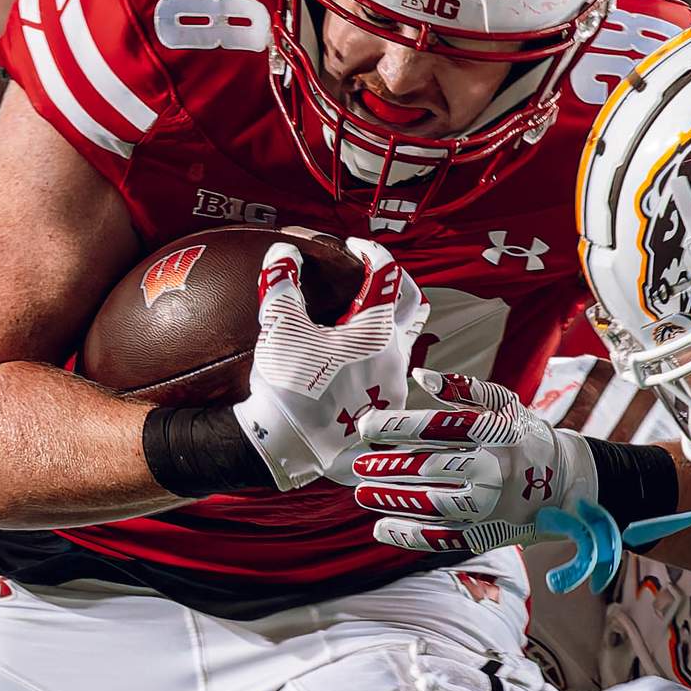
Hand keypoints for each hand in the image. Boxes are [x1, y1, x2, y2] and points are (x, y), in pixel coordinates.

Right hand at [232, 239, 427, 490]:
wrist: (287, 444)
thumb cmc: (286, 386)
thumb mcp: (279, 327)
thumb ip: (282, 282)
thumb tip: (284, 252)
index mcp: (376, 331)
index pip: (387, 274)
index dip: (369, 250)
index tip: (351, 246)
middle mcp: (396, 355)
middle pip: (411, 302)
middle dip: (393, 279)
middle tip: (368, 271)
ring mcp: (395, 382)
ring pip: (406, 335)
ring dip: (388, 315)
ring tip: (359, 308)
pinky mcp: (386, 403)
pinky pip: (393, 363)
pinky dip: (379, 345)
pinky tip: (352, 347)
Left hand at [351, 370, 598, 554]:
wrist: (568, 482)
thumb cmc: (526, 436)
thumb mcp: (505, 404)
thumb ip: (464, 390)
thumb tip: (420, 376)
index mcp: (494, 432)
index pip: (436, 428)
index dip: (396, 428)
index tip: (365, 428)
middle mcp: (494, 468)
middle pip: (430, 468)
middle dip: (388, 467)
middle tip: (357, 466)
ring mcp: (491, 505)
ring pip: (433, 504)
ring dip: (393, 500)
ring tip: (363, 494)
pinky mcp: (488, 533)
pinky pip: (443, 537)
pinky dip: (410, 536)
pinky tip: (381, 528)